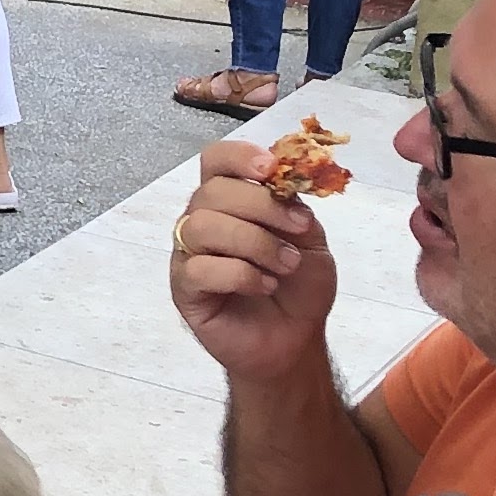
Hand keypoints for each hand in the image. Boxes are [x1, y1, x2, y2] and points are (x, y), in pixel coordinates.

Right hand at [166, 142, 338, 382]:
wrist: (295, 339)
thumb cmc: (297, 287)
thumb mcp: (311, 240)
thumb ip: (295, 207)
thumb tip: (285, 181)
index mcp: (231, 199)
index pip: (216, 160)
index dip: (239, 156)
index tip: (271, 168)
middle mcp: (203, 219)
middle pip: (213, 191)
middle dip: (262, 206)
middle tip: (299, 230)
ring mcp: (189, 254)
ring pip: (204, 226)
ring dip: (255, 243)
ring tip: (286, 266)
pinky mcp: (184, 289)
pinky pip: (200, 269)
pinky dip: (240, 275)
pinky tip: (264, 285)